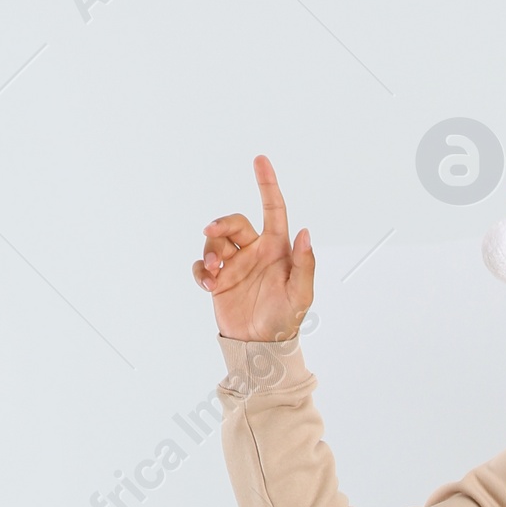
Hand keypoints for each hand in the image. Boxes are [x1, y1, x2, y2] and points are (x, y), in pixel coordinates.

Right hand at [191, 155, 314, 339]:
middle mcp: (255, 252)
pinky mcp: (218, 280)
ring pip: (216, 241)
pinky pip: (202, 265)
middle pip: (234, 223)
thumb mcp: (301, 294)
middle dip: (221, 223)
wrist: (261, 346)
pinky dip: (201, 270)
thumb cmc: (286, 320)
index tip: (260, 160)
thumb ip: (304, 263)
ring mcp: (235, 265)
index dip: (267, 184)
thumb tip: (304, 232)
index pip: (273, 210)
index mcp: (276, 250)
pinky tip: (207, 284)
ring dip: (210, 250)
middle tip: (212, 232)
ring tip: (214, 272)